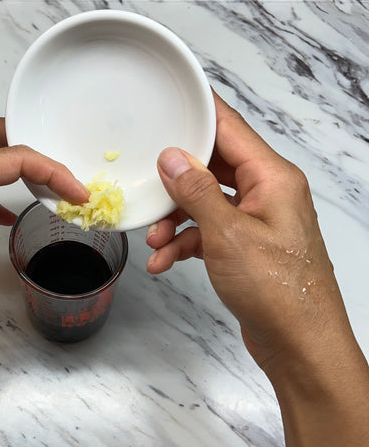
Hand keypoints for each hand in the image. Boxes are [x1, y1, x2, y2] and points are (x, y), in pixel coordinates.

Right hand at [145, 93, 353, 371]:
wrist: (299, 344)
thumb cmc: (277, 290)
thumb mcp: (228, 234)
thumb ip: (196, 192)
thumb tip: (172, 158)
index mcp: (272, 178)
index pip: (231, 129)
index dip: (200, 114)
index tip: (171, 101)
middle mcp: (266, 194)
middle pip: (212, 168)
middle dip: (176, 181)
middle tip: (146, 183)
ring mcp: (256, 222)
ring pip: (205, 204)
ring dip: (175, 220)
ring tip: (154, 240)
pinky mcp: (245, 248)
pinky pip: (207, 233)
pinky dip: (184, 244)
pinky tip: (164, 261)